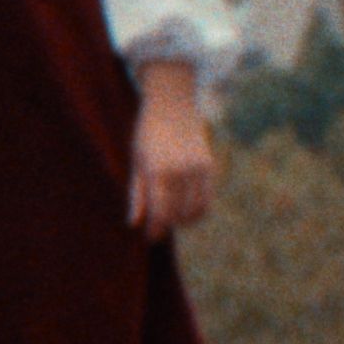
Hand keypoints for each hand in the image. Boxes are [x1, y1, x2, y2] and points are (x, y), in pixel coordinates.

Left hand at [128, 61, 216, 238]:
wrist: (173, 105)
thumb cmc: (147, 134)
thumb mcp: (137, 162)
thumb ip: (137, 194)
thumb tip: (134, 223)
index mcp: (158, 171)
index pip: (161, 212)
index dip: (156, 229)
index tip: (150, 237)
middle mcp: (180, 172)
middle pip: (178, 214)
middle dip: (167, 226)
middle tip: (157, 229)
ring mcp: (197, 169)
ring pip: (196, 210)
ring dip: (184, 221)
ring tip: (171, 219)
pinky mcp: (209, 167)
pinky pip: (206, 199)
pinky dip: (197, 210)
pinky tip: (184, 209)